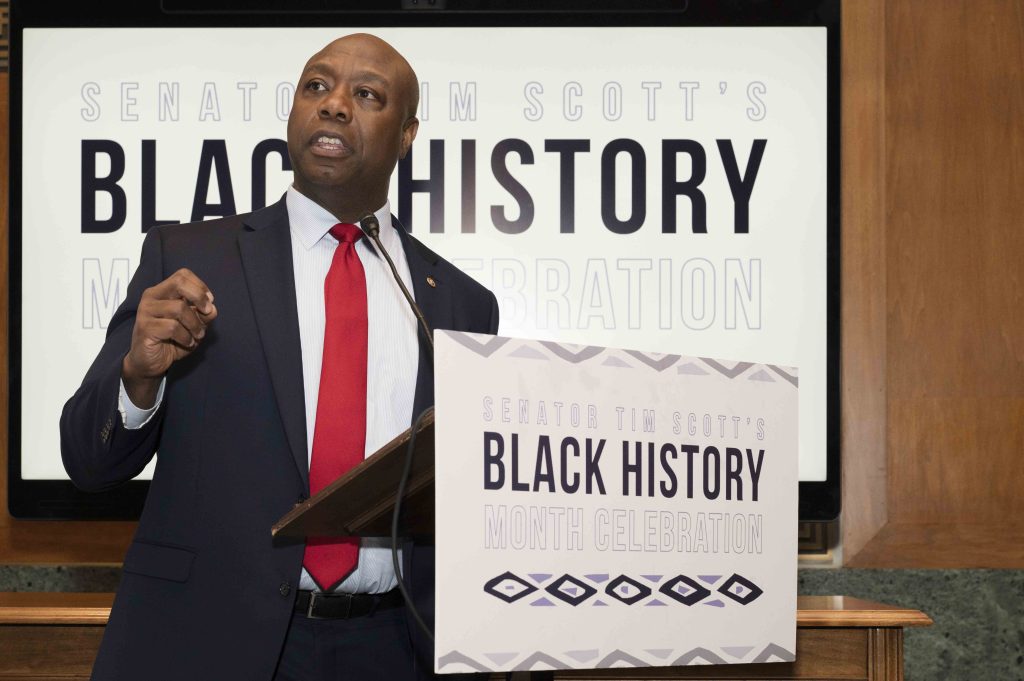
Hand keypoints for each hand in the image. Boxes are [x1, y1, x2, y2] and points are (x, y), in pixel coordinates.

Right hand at [121, 268, 217, 407]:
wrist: (149, 363)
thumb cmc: (172, 340)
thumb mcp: (193, 326)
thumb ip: (203, 315)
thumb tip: (212, 308)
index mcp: (162, 292)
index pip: (183, 275)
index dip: (200, 286)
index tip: (209, 303)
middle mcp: (151, 297)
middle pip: (179, 283)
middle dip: (199, 298)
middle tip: (207, 313)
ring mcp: (146, 312)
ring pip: (179, 308)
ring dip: (195, 324)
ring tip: (197, 336)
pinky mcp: (145, 328)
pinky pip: (173, 327)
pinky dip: (186, 336)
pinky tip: (187, 343)